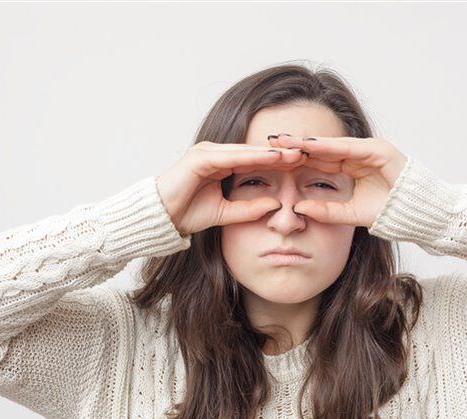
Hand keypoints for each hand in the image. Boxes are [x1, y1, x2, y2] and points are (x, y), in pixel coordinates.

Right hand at [157, 141, 306, 235]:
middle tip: (305, 153)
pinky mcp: (200, 157)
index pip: (256, 161)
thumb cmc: (188, 214)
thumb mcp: (227, 213)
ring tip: (293, 154)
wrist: (161, 219)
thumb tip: (276, 205)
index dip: (279, 162)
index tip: (302, 164)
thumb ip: (249, 209)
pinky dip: (251, 157)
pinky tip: (270, 158)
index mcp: (222, 164)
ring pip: (245, 151)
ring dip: (270, 153)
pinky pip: (230, 156)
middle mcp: (216, 154)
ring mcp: (207, 152)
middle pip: (254, 152)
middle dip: (279, 153)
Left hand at [267, 134, 407, 227]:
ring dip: (307, 142)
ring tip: (284, 140)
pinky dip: (329, 146)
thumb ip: (327, 211)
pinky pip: (350, 147)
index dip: (296, 158)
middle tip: (270, 140)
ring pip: (332, 145)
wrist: (420, 214)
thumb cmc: (391, 214)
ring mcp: (370, 150)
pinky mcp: (380, 150)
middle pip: (321, 148)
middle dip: (296, 144)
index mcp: (351, 167)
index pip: (318, 160)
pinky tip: (309, 145)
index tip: (273, 158)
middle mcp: (358, 155)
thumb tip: (299, 208)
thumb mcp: (351, 214)